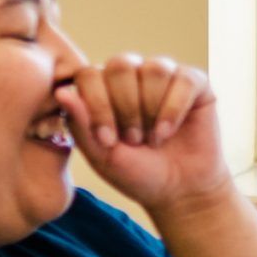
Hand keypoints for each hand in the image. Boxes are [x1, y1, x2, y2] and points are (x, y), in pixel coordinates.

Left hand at [54, 53, 229, 215]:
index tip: (108, 140)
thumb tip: (62, 92)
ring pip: (154, 69)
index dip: (97, 105)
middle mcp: (132, 76)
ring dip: (151, 109)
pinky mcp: (195, 84)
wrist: (180, 191)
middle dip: (125, 106)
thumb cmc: (138, 174)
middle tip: (133, 140)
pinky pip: (184, 80)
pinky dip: (174, 109)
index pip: (89, 74)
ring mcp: (165, 77)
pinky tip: (168, 131)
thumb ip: (81, 125)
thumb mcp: (102, 156)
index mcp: (103, 89)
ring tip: (152, 138)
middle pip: (120, 65)